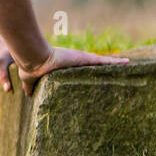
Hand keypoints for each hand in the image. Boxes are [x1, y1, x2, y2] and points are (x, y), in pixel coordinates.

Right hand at [15, 46, 129, 96]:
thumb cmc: (31, 68)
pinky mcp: (85, 59)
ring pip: (102, 62)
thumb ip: (30, 87)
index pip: (79, 70)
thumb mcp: (30, 80)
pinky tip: (127, 63)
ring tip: (127, 65)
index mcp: (65, 68)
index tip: (93, 76)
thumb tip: (27, 96)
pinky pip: (104, 61)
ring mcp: (81, 60)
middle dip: (104, 67)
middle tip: (115, 71)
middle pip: (94, 64)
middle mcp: (75, 62)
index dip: (86, 72)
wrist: (34, 59)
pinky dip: (116, 62)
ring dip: (114, 63)